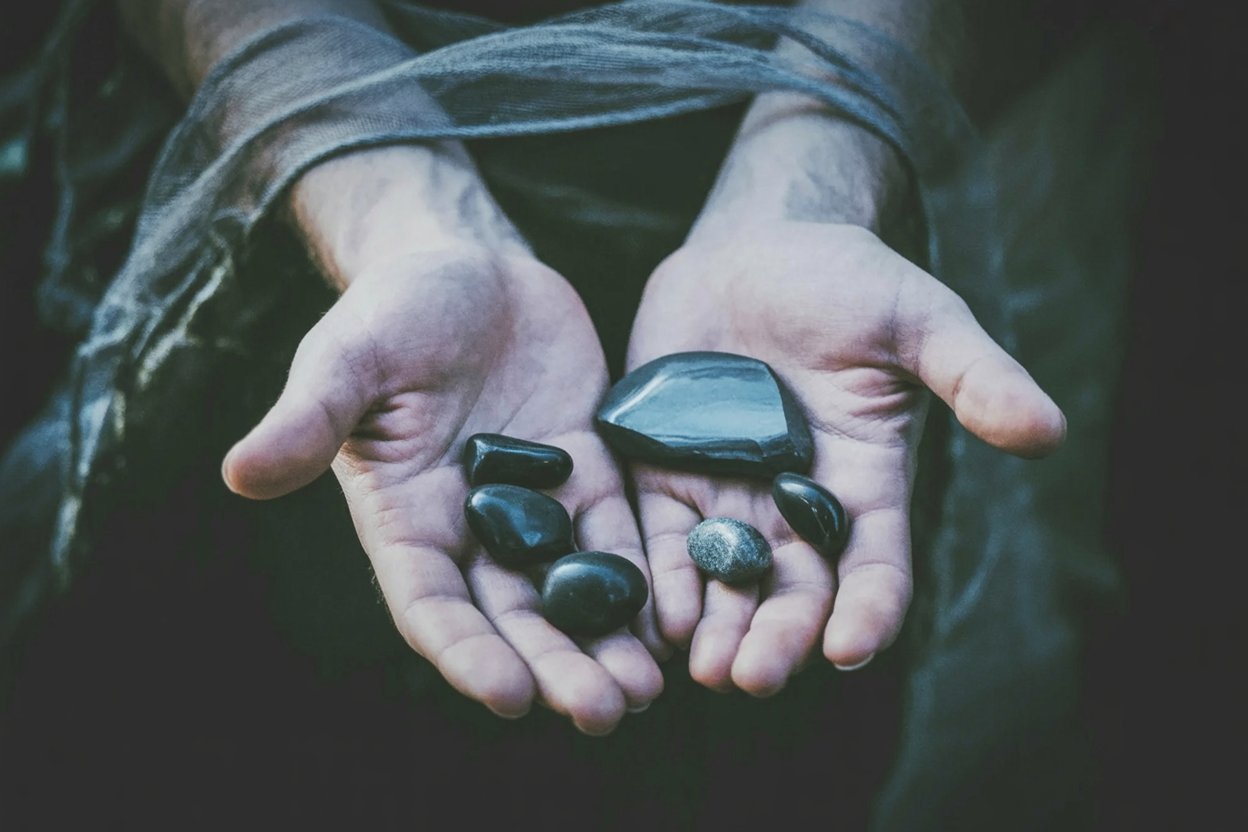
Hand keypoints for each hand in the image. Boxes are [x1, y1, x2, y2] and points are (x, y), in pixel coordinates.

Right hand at [221, 146, 663, 733]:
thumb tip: (239, 474)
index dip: (465, 653)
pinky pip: (620, 528)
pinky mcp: (589, 466)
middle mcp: (472, 524)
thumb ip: (309, 418)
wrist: (464, 263)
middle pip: (514, 615)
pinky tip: (677, 614)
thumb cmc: (392, 307)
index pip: (432, 604)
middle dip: (555, 665)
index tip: (509, 696)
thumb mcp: (347, 356)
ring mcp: (537, 499)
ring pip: (572, 587)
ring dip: (606, 640)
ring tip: (647, 688)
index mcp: (407, 515)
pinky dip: (644, 574)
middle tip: (605, 711)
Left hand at [626, 220, 1064, 694]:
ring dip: (714, 625)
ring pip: (724, 576)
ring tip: (701, 668)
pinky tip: (651, 614)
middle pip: (792, 588)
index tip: (850, 647)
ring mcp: (730, 489)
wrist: (757, 245)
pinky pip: (662, 533)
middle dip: (776, 635)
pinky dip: (660, 576)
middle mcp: (797, 501)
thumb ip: (974, 377)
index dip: (867, 608)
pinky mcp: (666, 468)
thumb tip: (1049, 434)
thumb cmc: (848, 278)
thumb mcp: (919, 321)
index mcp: (865, 480)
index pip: (874, 563)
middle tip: (752, 677)